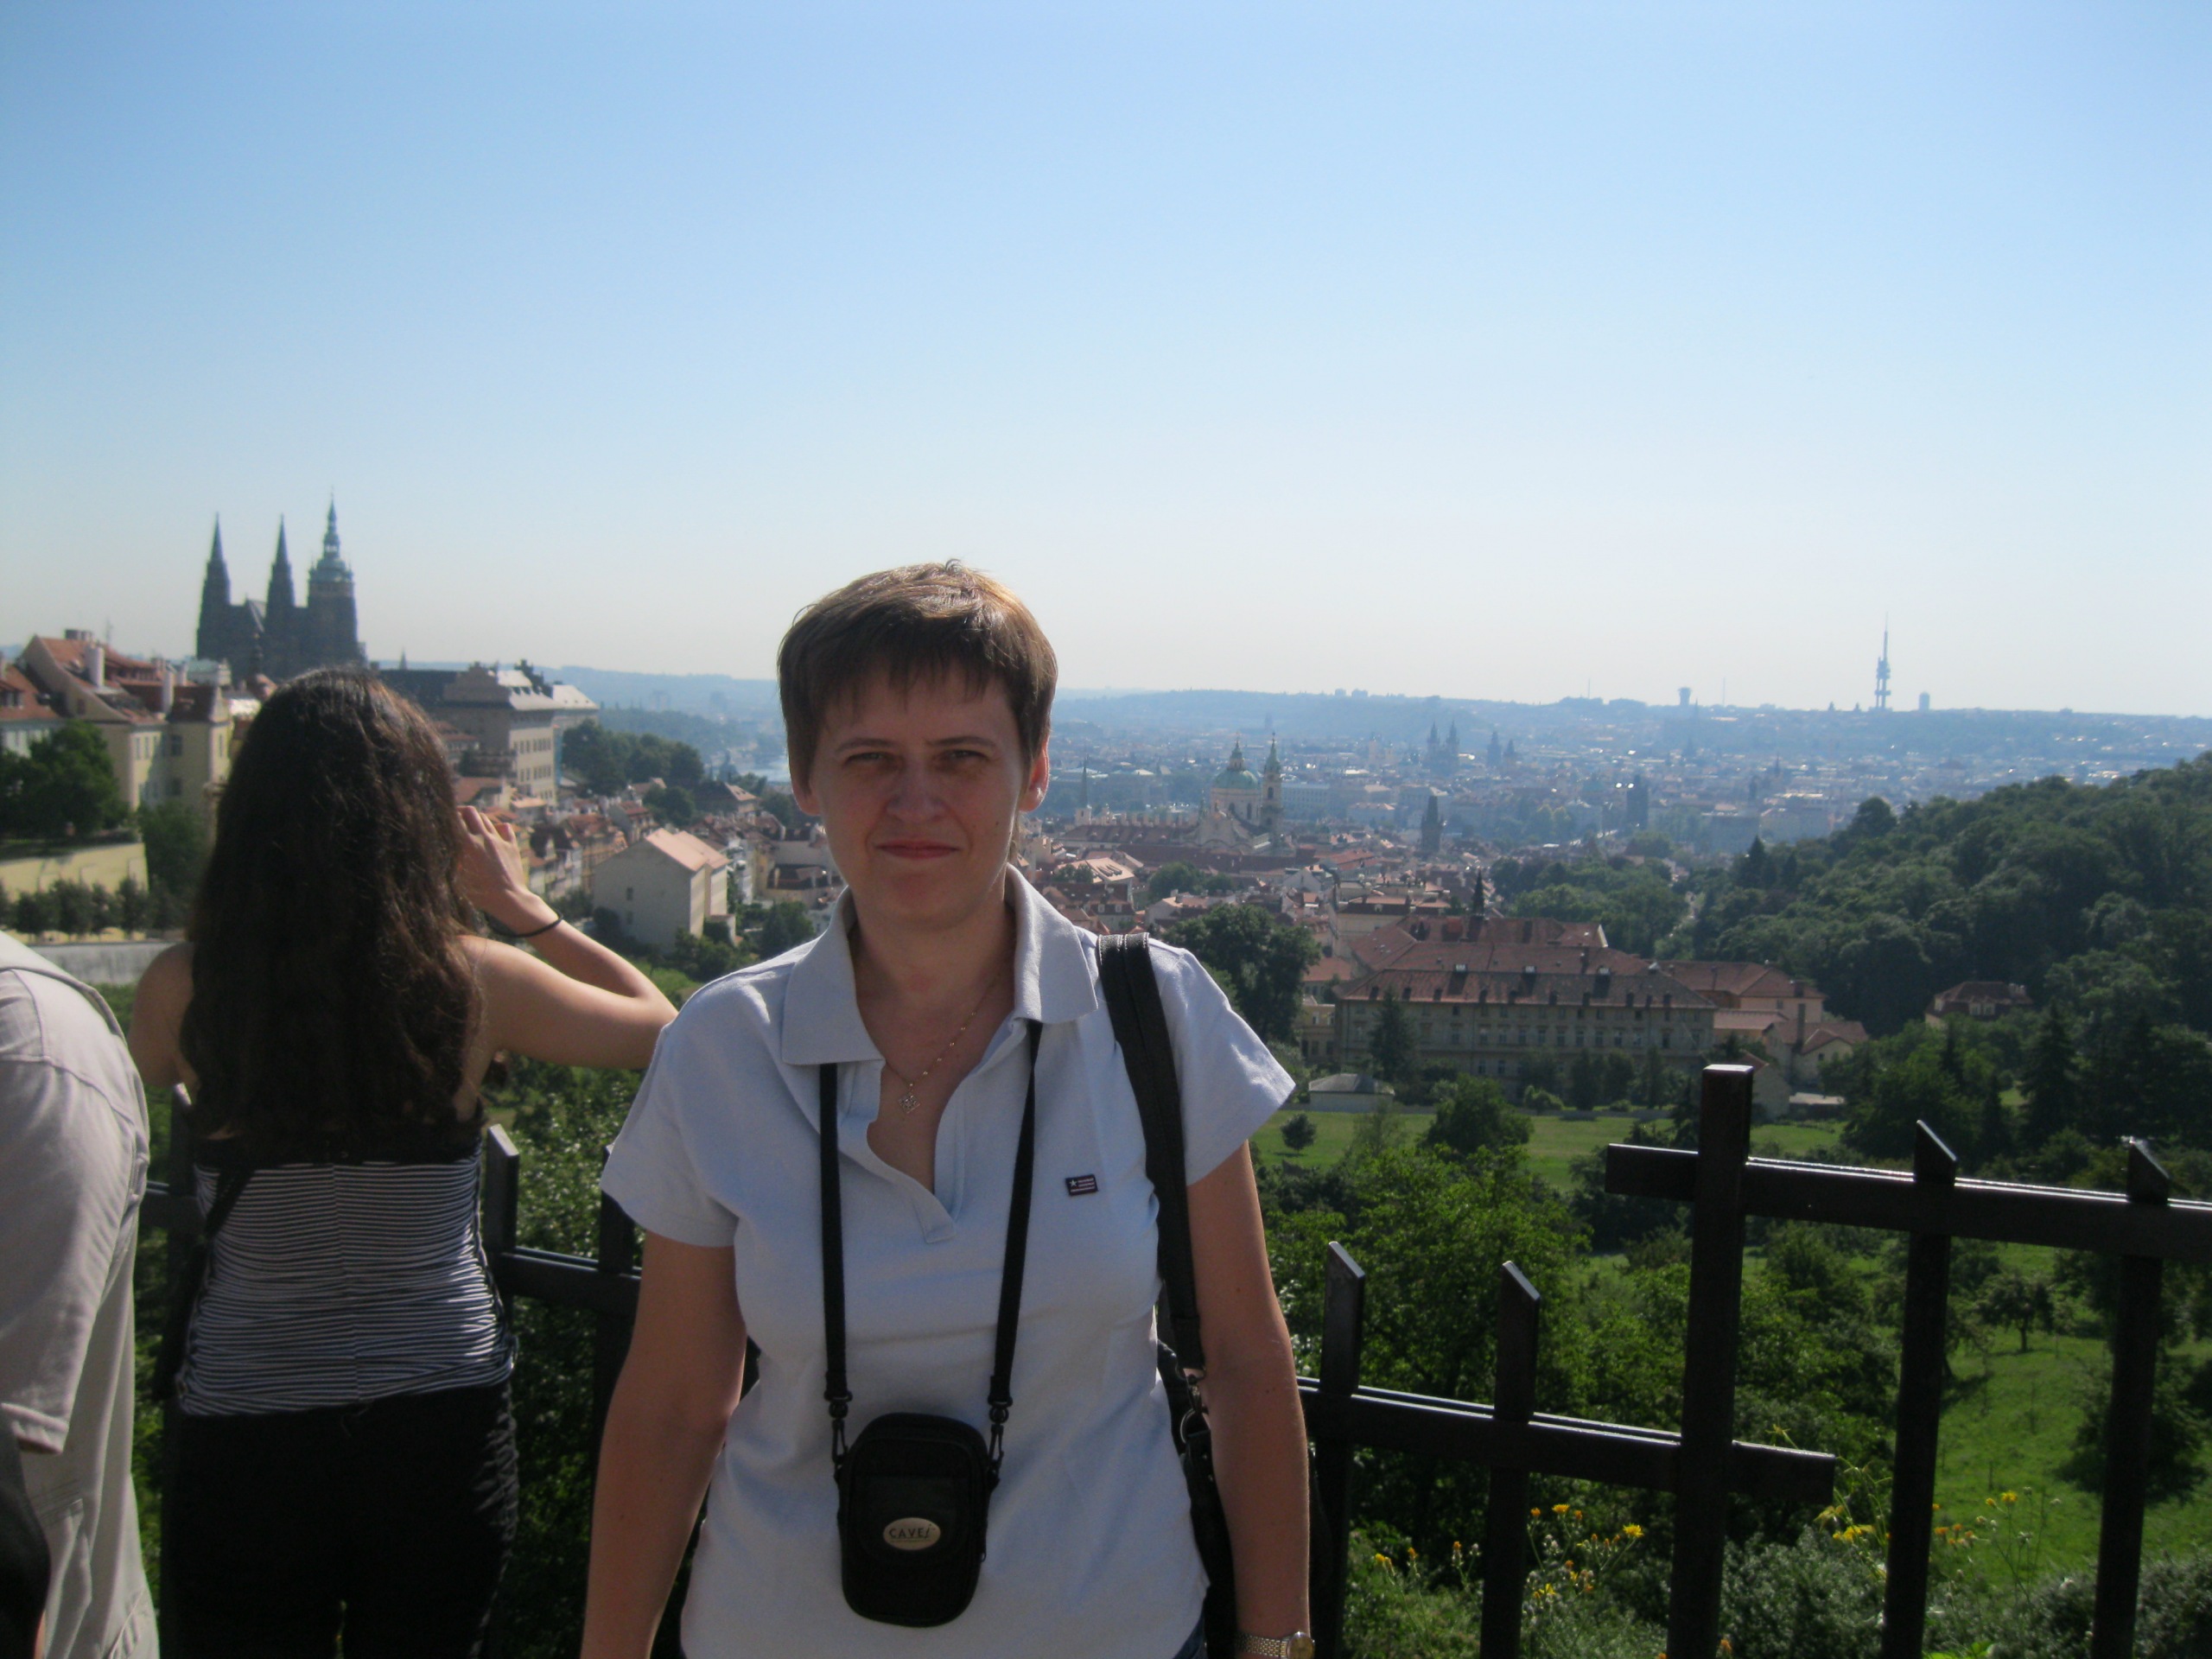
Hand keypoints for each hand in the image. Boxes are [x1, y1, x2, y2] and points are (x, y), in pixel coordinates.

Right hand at [458, 805, 554, 932]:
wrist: (509, 899)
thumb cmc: (480, 893)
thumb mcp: (459, 877)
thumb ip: (454, 860)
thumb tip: (447, 849)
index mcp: (469, 845)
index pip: (455, 819)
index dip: (447, 816)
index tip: (443, 819)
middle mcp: (485, 838)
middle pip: (471, 812)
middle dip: (462, 811)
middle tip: (457, 818)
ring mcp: (500, 841)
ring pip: (487, 819)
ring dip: (478, 820)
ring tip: (473, 827)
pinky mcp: (512, 846)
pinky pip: (505, 828)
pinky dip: (498, 827)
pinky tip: (494, 834)